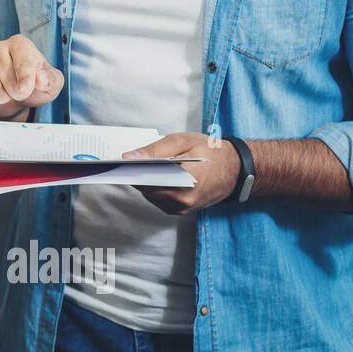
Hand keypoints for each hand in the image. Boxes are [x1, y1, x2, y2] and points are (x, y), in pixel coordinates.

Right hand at [0, 34, 63, 119]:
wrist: (15, 95)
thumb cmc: (34, 84)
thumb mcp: (52, 83)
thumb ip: (50, 79)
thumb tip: (41, 79)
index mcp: (20, 43)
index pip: (23, 63)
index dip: (26, 81)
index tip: (25, 91)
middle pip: (8, 81)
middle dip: (16, 94)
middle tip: (18, 92)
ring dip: (2, 99)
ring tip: (7, 93)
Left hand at [123, 132, 240, 214]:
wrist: (237, 169)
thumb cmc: (211, 151)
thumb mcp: (182, 141)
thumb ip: (154, 150)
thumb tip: (128, 158)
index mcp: (185, 181)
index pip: (147, 180)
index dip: (130, 172)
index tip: (115, 164)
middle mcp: (183, 200)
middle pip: (146, 189)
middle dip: (136, 174)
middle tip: (125, 161)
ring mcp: (182, 208)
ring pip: (150, 195)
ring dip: (144, 181)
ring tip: (139, 166)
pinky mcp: (180, 210)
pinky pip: (158, 199)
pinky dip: (153, 187)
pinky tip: (153, 175)